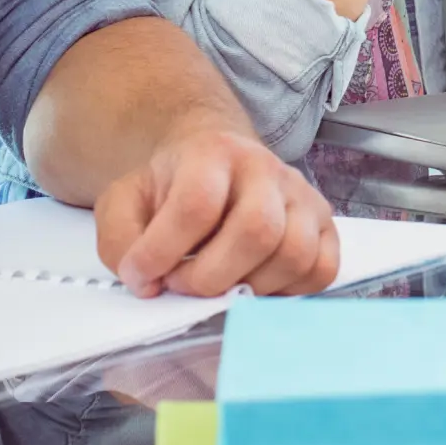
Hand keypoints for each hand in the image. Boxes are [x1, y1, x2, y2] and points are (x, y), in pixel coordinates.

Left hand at [93, 125, 340, 297]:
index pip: (197, 204)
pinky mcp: (325, 225)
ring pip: (295, 254)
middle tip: (182, 284)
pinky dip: (290, 291)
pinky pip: (322, 269)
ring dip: (250, 287)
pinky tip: (256, 285)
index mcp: (213, 153)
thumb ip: (120, 240)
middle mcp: (267, 169)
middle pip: (257, 230)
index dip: (163, 251)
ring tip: (219, 284)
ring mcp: (302, 196)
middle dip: (211, 277)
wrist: (216, 163)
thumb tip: (147, 283)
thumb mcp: (125, 201)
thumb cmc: (172, 188)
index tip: (141, 275)